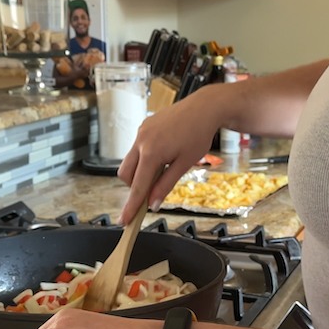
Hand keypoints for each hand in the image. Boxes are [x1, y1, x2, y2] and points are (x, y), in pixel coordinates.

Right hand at [116, 85, 227, 222]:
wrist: (204, 108)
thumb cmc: (198, 134)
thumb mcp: (184, 164)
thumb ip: (166, 185)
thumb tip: (153, 204)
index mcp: (151, 152)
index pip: (137, 186)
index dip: (131, 206)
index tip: (124, 220)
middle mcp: (141, 141)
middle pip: (125, 174)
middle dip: (135, 186)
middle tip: (153, 190)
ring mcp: (141, 132)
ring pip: (129, 161)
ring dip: (139, 172)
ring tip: (163, 168)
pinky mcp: (143, 127)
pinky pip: (136, 149)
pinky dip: (144, 159)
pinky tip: (164, 155)